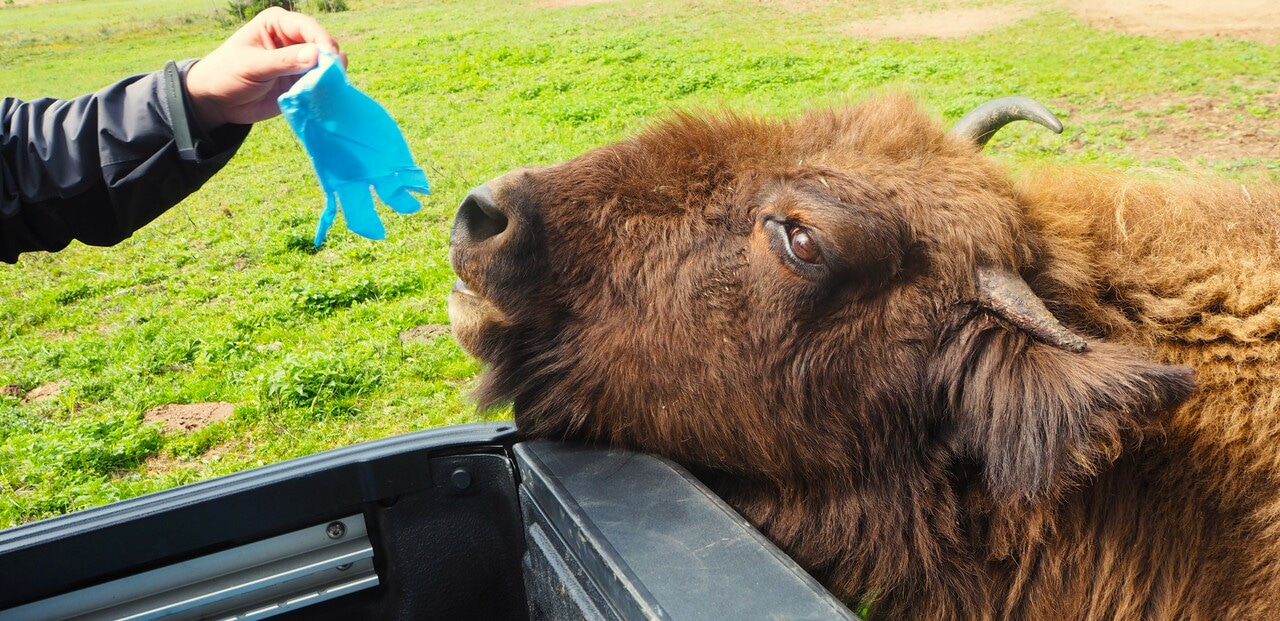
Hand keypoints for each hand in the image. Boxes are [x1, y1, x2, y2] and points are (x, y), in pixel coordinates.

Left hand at [184, 7, 346, 129]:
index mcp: (277, 24)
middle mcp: (292, 39)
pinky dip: (325, 90)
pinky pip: (321, 83)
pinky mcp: (301, 81)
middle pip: (322, 45)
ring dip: (330, 77)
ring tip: (330, 89)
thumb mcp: (252, 65)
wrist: (217, 102)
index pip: (308, 28)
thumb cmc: (226, 75)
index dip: (322, 42)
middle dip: (329, 61)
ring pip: (325, 65)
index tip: (330, 61)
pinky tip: (325, 97)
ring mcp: (298, 61)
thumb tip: (316, 55)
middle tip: (333, 79)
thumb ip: (284, 61)